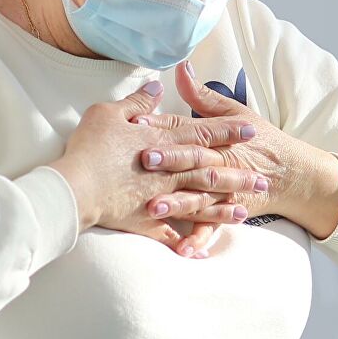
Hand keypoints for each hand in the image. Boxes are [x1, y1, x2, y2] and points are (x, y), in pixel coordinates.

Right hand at [50, 81, 266, 251]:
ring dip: (222, 209)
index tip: (251, 130)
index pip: (202, 134)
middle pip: (210, 171)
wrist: (75, 188)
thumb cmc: (89, 149)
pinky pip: (170, 235)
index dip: (227, 131)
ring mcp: (161, 199)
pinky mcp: (146, 221)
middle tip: (262, 179)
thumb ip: (137, 102)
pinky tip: (197, 251)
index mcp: (162, 143)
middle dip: (237, 174)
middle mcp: (169, 172)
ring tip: (244, 214)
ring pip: (200, 204)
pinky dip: (183, 242)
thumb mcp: (109, 114)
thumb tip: (156, 87)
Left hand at [130, 62, 337, 253]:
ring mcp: (226, 190)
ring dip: (178, 203)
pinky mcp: (229, 211)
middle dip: (169, 160)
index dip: (162, 125)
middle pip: (193, 161)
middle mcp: (222, 163)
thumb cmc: (260, 140)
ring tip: (153, 209)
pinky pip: (213, 228)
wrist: (294, 173)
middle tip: (143, 159)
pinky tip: (182, 250)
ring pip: (200, 197)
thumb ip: (203, 95)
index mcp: (219, 137)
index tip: (135, 122)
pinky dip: (199, 240)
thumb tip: (181, 68)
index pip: (187, 129)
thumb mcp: (236, 112)